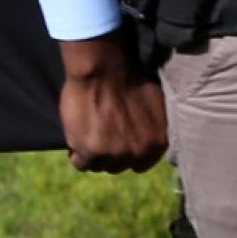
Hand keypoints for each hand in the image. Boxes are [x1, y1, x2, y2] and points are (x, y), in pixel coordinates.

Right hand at [57, 32, 165, 173]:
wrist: (105, 71)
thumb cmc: (130, 81)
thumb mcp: (156, 107)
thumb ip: (152, 129)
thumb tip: (147, 140)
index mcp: (159, 141)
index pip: (143, 163)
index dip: (128, 153)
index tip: (119, 142)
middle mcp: (141, 152)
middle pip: (120, 166)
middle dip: (111, 154)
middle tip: (102, 135)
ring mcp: (117, 155)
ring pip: (100, 166)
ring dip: (94, 154)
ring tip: (90, 133)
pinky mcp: (93, 153)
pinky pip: (81, 164)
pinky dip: (77, 153)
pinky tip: (79, 136)